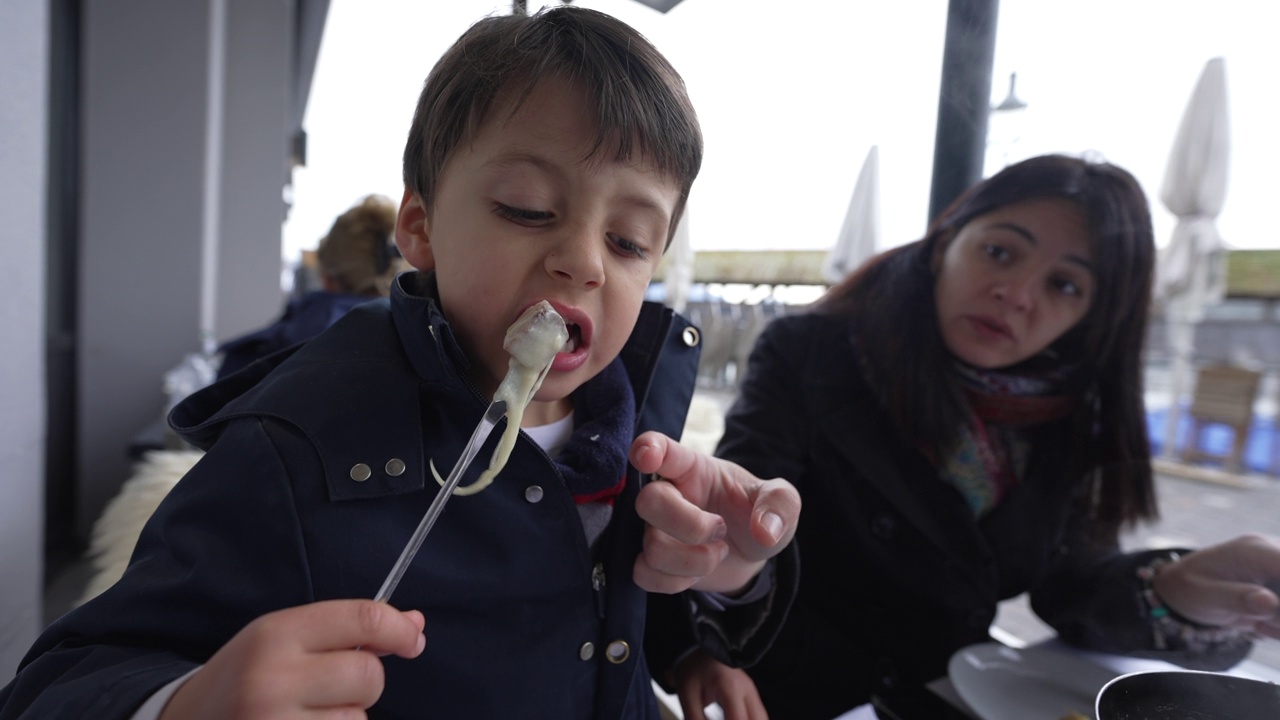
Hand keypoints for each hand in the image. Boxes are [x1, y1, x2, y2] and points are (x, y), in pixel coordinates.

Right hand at [160, 600, 425, 719]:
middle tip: (333, 688)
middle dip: (364, 683)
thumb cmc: (245, 677)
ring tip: (303, 715)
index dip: (399, 629)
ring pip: (357, 719)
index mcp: (275, 634)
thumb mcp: (283, 638)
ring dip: (345, 719)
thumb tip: (416, 625)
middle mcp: (272, 680)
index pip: (362, 618)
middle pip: (368, 675)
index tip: (412, 640)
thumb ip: (346, 628)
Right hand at [630, 431, 798, 593]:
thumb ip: (780, 504)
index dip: (647, 448)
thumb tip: (764, 531)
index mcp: (690, 467)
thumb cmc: (755, 515)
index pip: (659, 448)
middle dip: (692, 525)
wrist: (747, 555)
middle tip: (721, 528)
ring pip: (652, 547)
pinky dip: (678, 581)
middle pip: (648, 501)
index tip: (648, 457)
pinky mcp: (648, 561)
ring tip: (717, 551)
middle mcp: (665, 493)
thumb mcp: (781, 501)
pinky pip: (645, 575)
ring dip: (696, 560)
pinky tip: (696, 573)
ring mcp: (652, 528)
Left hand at [674, 650, 768, 719]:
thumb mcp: (687, 696)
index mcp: (729, 688)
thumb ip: (695, 719)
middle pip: (759, 719)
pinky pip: (759, 716)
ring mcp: (752, 691)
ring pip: (762, 718)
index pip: (739, 719)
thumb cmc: (693, 670)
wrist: (699, 649)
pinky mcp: (752, 694)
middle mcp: (747, 690)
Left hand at [1153, 534, 1279, 638]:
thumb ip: (1236, 598)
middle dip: (1278, 615)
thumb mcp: (1204, 595)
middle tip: (1262, 622)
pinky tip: (1261, 623)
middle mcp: (1275, 555)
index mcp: (1253, 551)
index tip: (1272, 612)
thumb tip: (1270, 602)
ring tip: (1257, 622)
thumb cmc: (1190, 587)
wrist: (1186, 589)